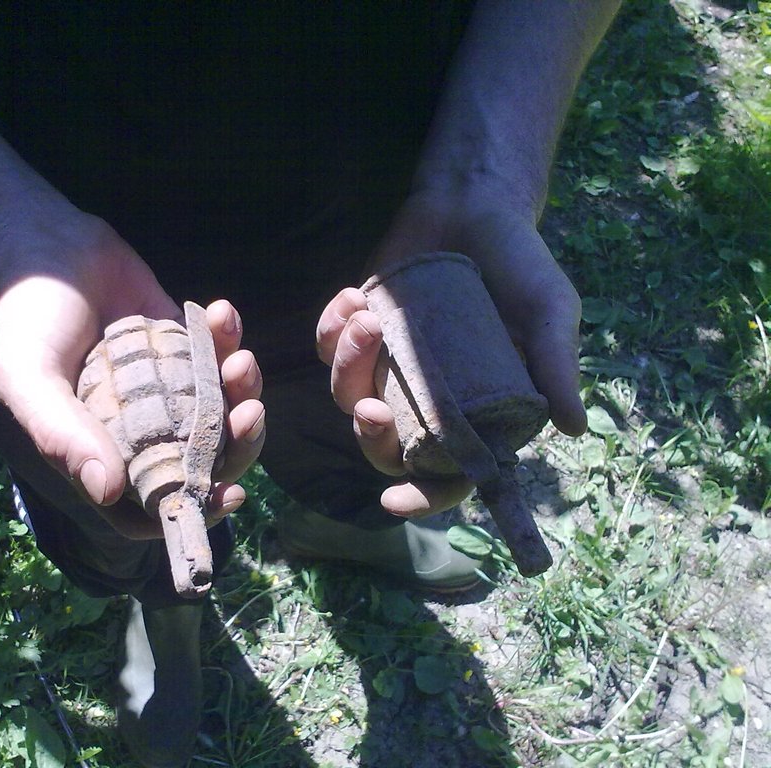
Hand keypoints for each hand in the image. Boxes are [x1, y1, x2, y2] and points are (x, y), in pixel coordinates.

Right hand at [0, 214, 263, 538]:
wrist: (42, 243)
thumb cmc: (25, 317)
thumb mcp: (27, 378)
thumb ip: (62, 435)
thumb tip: (108, 492)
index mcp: (101, 450)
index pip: (153, 500)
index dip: (192, 507)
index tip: (229, 492)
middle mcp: (138, 426)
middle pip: (203, 459)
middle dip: (236, 444)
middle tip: (250, 413)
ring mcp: (165, 385)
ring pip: (221, 409)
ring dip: (242, 390)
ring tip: (240, 359)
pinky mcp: (182, 343)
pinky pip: (219, 354)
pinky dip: (229, 338)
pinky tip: (220, 311)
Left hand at [317, 194, 586, 517]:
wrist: (476, 208)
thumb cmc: (521, 264)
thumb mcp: (548, 309)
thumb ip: (555, 363)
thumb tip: (573, 428)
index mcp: (474, 411)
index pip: (448, 473)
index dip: (423, 497)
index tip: (395, 504)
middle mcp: (426, 399)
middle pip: (384, 446)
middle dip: (371, 437)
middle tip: (371, 408)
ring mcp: (388, 367)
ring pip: (348, 394)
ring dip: (350, 365)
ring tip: (368, 317)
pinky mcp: (359, 332)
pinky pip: (327, 348)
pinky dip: (332, 329)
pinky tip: (352, 298)